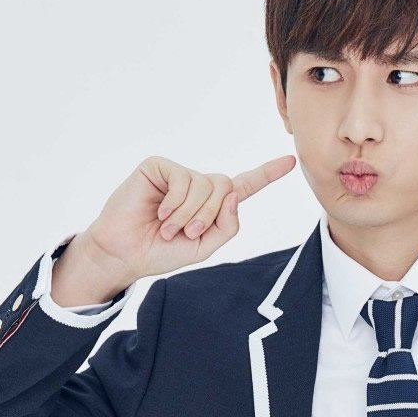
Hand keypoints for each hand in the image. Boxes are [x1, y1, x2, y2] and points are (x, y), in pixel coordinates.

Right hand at [80, 153, 296, 284]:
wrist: (127, 254)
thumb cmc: (162, 252)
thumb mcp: (204, 247)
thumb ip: (227, 227)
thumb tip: (233, 194)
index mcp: (212, 205)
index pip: (244, 186)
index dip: (267, 175)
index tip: (291, 162)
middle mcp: (197, 185)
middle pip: (225, 187)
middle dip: (208, 216)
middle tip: (186, 232)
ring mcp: (178, 174)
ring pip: (205, 185)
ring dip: (188, 214)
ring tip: (167, 226)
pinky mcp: (159, 167)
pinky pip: (182, 179)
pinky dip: (174, 203)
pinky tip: (158, 213)